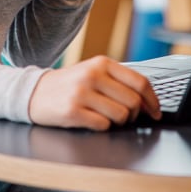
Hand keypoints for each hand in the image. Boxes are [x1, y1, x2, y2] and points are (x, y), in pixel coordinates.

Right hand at [28, 55, 160, 128]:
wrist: (34, 92)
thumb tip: (146, 101)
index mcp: (102, 63)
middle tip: (128, 118)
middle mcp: (93, 75)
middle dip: (135, 115)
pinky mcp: (72, 111)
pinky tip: (92, 121)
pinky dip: (102, 127)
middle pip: (133, 102)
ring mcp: (82, 93)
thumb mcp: (93, 72)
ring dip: (119, 123)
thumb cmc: (70, 84)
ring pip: (121, 116)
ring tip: (107, 118)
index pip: (140, 81)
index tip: (156, 112)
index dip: (153, 100)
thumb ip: (117, 81)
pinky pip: (103, 126)